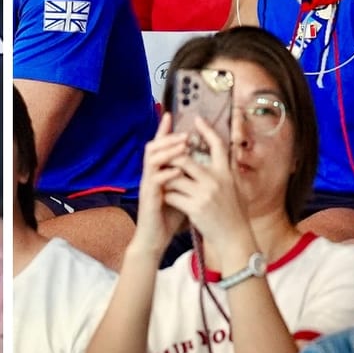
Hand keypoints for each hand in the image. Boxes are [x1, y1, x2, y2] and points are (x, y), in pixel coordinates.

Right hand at [132, 113, 191, 255]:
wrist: (155, 238)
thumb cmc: (169, 216)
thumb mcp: (183, 191)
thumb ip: (189, 177)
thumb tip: (205, 163)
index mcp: (159, 171)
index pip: (160, 146)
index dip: (163, 130)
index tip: (170, 114)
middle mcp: (151, 174)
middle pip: (153, 146)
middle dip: (168, 137)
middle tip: (185, 134)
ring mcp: (148, 185)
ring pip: (152, 159)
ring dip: (168, 151)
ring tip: (183, 147)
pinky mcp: (148, 198)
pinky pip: (155, 180)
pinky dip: (166, 174)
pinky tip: (177, 171)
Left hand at [161, 119, 249, 243]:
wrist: (236, 239)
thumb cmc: (235, 214)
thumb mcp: (237, 188)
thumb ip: (228, 171)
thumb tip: (225, 153)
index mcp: (227, 173)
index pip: (218, 144)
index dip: (207, 130)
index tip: (197, 119)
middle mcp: (216, 180)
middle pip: (184, 158)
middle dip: (171, 157)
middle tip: (165, 157)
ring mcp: (205, 194)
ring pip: (173, 176)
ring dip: (166, 178)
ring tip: (163, 179)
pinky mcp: (195, 207)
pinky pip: (172, 194)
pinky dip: (167, 195)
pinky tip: (167, 198)